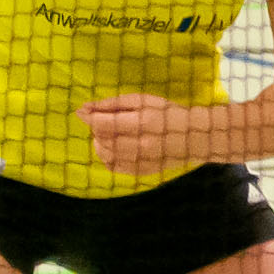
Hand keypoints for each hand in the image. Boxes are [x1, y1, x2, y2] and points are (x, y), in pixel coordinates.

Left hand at [79, 93, 201, 177]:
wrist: (192, 138)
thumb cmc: (166, 112)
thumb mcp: (141, 100)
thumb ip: (112, 104)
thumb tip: (84, 108)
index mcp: (143, 123)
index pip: (104, 124)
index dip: (88, 117)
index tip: (81, 111)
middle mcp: (141, 145)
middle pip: (102, 139)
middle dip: (96, 128)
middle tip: (104, 119)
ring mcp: (140, 162)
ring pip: (104, 154)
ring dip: (100, 142)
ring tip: (110, 132)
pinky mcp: (139, 172)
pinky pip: (112, 166)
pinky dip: (107, 155)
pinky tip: (115, 146)